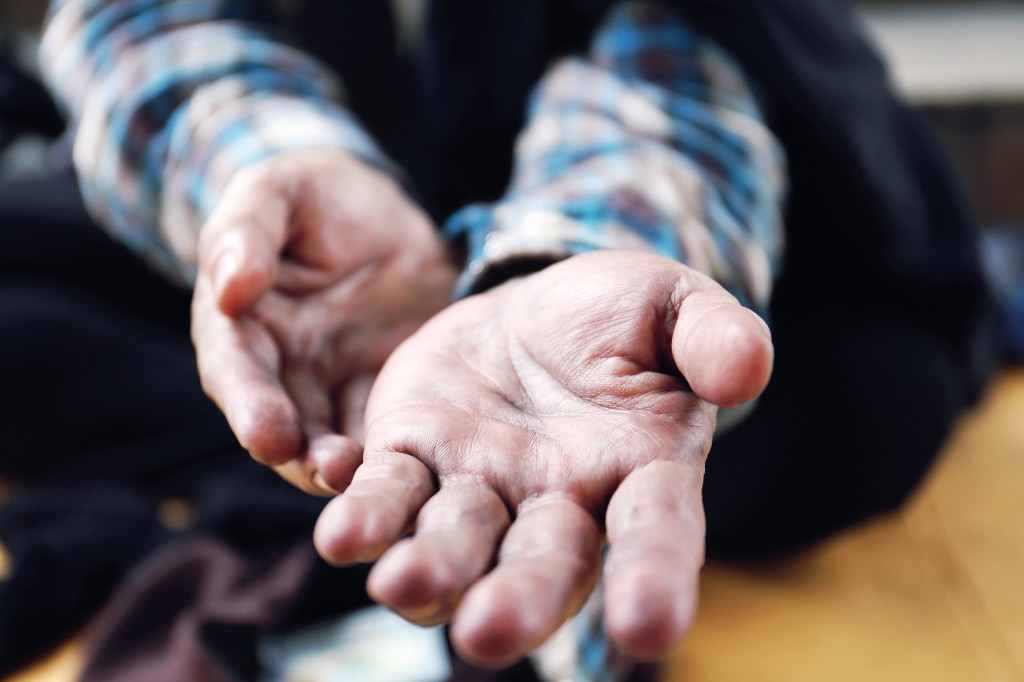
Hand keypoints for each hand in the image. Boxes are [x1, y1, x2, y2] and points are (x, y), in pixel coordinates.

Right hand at [191, 150, 455, 494]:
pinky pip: (380, 429)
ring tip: (369, 480)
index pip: (235, 368)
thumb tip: (230, 287)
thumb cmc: (314, 195)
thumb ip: (247, 231)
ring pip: (327, 438)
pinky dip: (389, 453)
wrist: (379, 213)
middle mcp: (279, 368)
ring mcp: (331, 385)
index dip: (249, 403)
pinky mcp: (380, 391)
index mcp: (239, 323)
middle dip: (298, 453)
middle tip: (328, 471)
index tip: (266, 433)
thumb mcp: (277, 191)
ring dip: (342, 465)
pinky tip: (414, 467)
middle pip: (280, 421)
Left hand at [312, 251, 772, 664]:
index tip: (649, 630)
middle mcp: (557, 501)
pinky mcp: (412, 455)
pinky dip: (366, 515)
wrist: (538, 305)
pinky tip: (343, 532)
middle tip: (488, 634)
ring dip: (429, 570)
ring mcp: (479, 486)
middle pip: (543, 565)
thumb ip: (710, 336)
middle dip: (518, 600)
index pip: (657, 534)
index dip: (653, 580)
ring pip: (454, 544)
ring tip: (401, 583)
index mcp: (639, 472)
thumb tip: (747, 369)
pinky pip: (387, 494)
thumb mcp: (673, 305)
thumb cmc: (620, 316)